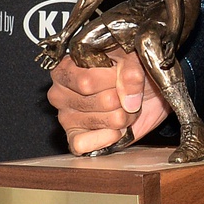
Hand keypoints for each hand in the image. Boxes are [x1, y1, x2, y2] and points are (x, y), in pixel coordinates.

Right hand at [46, 51, 167, 153]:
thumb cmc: (128, 71)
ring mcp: (65, 118)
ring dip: (124, 116)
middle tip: (126, 94)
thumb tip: (128, 99)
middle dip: (124, 99)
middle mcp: (59, 93)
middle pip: (102, 101)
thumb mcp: (132, 59)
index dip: (115, 80)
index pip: (88, 82)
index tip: (124, 74)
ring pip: (104, 121)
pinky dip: (108, 137)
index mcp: (65, 68)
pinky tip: (116, 129)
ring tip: (122, 108)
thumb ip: (130, 72)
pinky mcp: (75, 139)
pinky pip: (85, 144)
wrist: (143, 92)